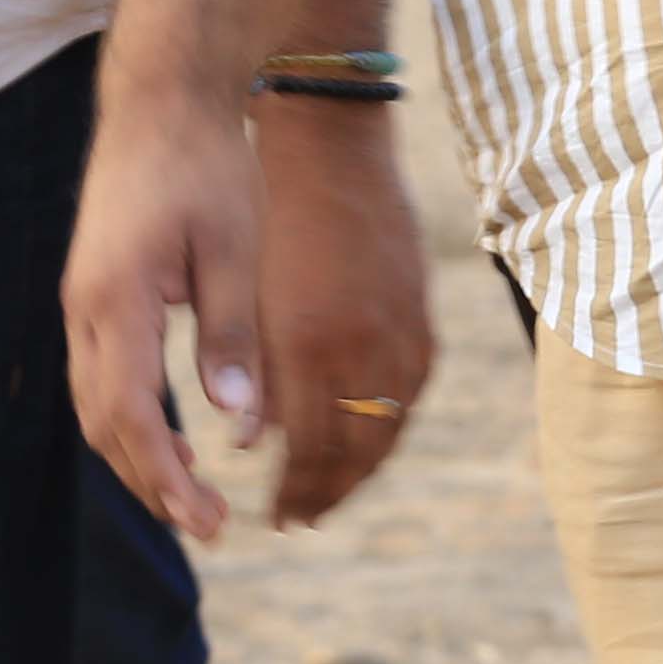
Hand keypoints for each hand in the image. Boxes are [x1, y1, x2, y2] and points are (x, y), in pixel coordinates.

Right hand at [64, 80, 266, 539]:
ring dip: (138, 457)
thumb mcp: (233, 247)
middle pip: (104, 424)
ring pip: (96, 406)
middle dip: (150, 483)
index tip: (207, 520)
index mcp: (118, 300)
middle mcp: (86, 308)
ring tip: (193, 497)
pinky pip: (103, 377)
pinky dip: (133, 421)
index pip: (131, 416)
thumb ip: (231, 335)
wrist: (163, 98)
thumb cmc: (205, 163)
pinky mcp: (95, 293)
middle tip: (209, 525)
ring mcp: (83, 301)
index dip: (165, 477)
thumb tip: (238, 422)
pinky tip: (178, 441)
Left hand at [249, 96, 434, 527]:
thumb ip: (251, 373)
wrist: (331, 146)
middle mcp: (364, 344)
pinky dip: (390, 422)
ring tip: (334, 490)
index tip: (277, 515)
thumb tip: (251, 445)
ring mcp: (400, 327)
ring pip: (391, 424)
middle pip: (358, 450)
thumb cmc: (269, 213)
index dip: (295, 490)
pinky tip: (371, 432)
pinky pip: (412, 387)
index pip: (310, 447)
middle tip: (303, 517)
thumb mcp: (243, 293)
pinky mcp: (419, 309)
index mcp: (311, 342)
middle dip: (330, 492)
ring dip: (363, 466)